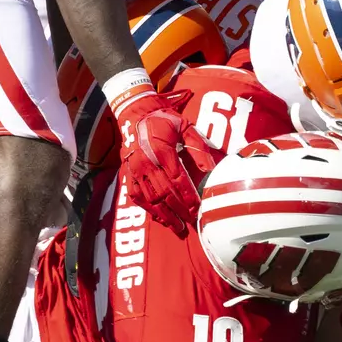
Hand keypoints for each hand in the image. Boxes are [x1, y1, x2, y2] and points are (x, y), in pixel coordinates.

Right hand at [113, 87, 215, 235]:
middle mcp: (147, 163)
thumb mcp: (186, 128)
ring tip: (177, 227)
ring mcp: (135, 170)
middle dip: (179, 209)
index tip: (197, 208)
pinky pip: (136, 196)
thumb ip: (199, 149)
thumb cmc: (164, 120)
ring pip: (151, 198)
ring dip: (165, 214)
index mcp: (162, 151)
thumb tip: (212, 170)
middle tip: (191, 221)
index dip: (188, 196)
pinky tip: (158, 218)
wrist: (136, 114)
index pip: (178, 180)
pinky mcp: (128, 174)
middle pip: (165, 193)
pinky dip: (147, 209)